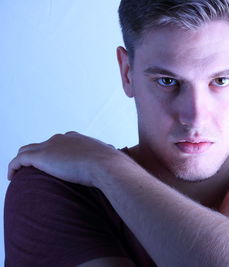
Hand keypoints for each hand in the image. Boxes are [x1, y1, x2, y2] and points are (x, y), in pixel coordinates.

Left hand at [8, 131, 131, 186]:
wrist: (106, 166)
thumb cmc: (113, 166)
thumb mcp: (113, 162)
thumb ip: (113, 162)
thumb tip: (125, 167)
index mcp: (78, 139)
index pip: (61, 142)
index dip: (55, 153)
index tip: (54, 165)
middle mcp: (63, 138)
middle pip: (43, 145)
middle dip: (38, 156)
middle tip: (35, 170)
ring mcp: (50, 145)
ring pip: (27, 150)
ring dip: (22, 161)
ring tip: (19, 173)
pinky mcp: (40, 155)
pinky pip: (18, 160)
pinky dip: (13, 168)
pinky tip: (12, 177)